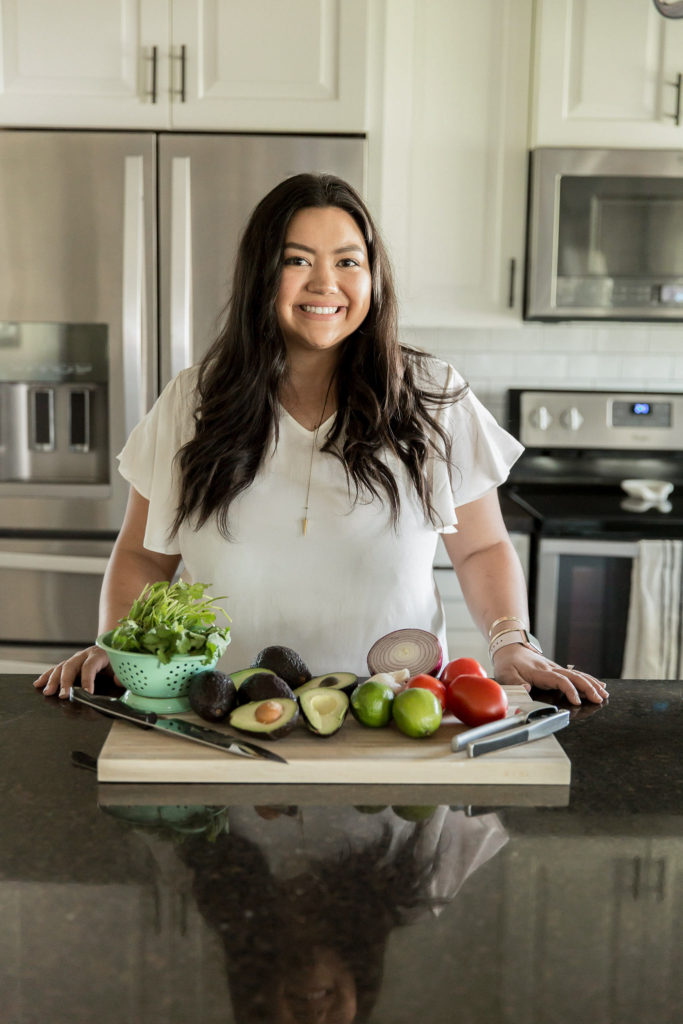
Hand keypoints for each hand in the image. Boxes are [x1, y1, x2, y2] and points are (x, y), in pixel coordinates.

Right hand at [33, 645, 118, 698]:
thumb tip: (119, 681)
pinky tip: (39, 684)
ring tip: (47, 692)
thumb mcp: (123, 667)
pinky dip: (47, 676)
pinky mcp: (70, 664)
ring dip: (53, 680)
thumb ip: (122, 674)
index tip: (87, 693)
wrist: (114, 650)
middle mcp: (85, 654)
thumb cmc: (118, 662)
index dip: (87, 680)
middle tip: (62, 696)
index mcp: (99, 654)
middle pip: (71, 666)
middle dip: (65, 682)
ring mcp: (76, 658)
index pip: (90, 666)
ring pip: (61, 667)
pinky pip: (56, 669)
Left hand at [491, 645, 607, 704]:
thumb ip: (516, 683)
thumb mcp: (505, 674)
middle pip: (573, 676)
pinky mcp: (557, 669)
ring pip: (577, 674)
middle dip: (588, 688)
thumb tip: (526, 690)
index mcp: (539, 672)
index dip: (569, 690)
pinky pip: (576, 674)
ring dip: (592, 684)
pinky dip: (589, 679)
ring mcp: (555, 667)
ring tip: (604, 694)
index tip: (577, 701)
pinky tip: (599, 685)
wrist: (510, 647)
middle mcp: (550, 668)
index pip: (558, 680)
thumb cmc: (508, 663)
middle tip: (599, 699)